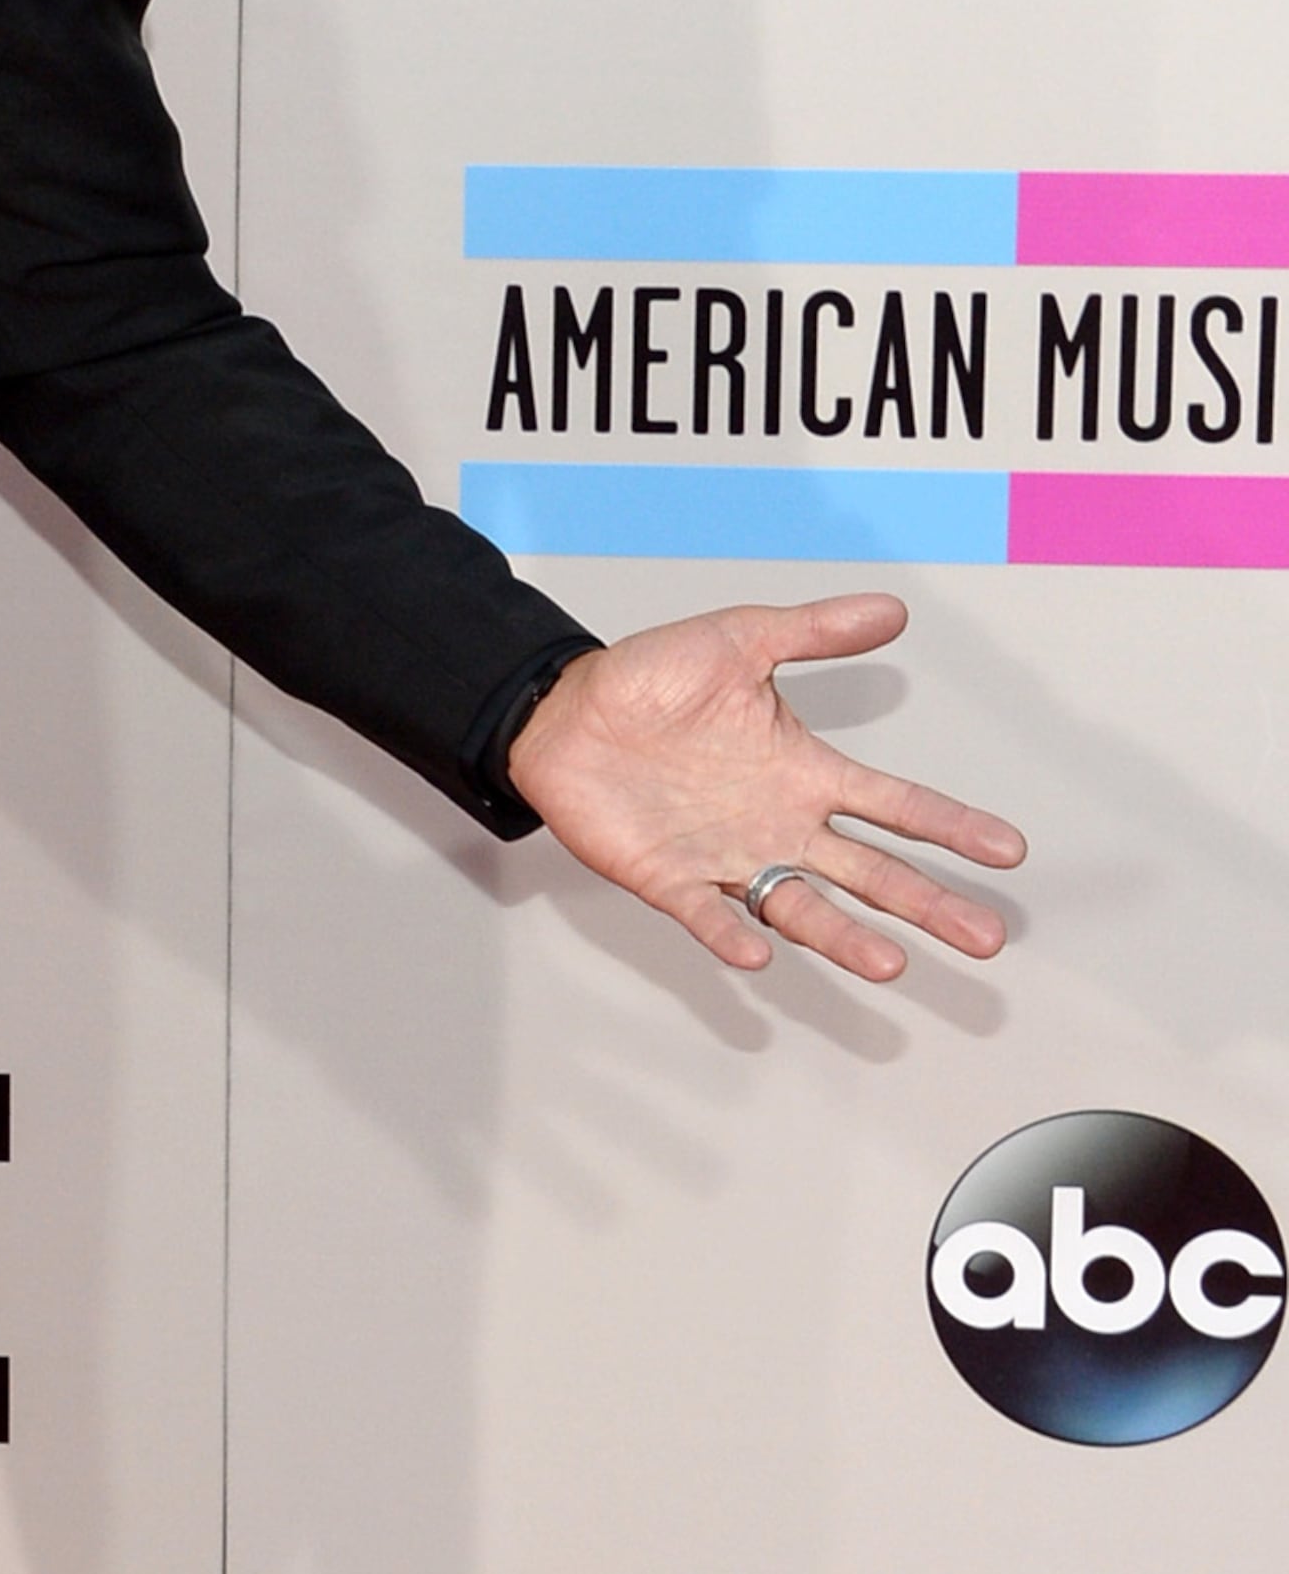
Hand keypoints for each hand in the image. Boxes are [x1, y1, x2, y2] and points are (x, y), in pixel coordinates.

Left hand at [507, 596, 1023, 981]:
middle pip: (871, 872)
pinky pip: (706, 912)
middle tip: (986, 938)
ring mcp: (726, 856)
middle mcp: (778, 825)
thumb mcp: (741, 641)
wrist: (565, 711)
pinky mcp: (668, 876)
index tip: (1008, 850)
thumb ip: (815, 632)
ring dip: (844, 937)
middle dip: (928, 904)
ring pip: (801, 907)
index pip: (896, 804)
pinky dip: (731, 933)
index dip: (953, 826)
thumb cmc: (651, 680)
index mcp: (803, 773)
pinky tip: (759, 952)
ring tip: (890, 962)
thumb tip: (892, 612)